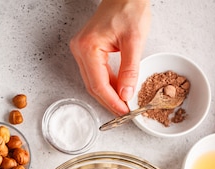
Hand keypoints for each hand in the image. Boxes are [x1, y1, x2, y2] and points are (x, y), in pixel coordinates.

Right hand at [70, 0, 150, 114]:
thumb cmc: (129, 7)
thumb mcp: (135, 40)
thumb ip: (130, 70)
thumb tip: (126, 94)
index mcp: (88, 48)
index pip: (98, 84)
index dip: (112, 101)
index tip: (124, 112)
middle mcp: (79, 50)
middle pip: (93, 86)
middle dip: (109, 101)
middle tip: (125, 113)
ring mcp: (81, 50)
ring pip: (93, 81)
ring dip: (108, 94)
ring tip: (124, 104)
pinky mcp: (87, 50)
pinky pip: (95, 73)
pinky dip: (107, 83)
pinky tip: (119, 89)